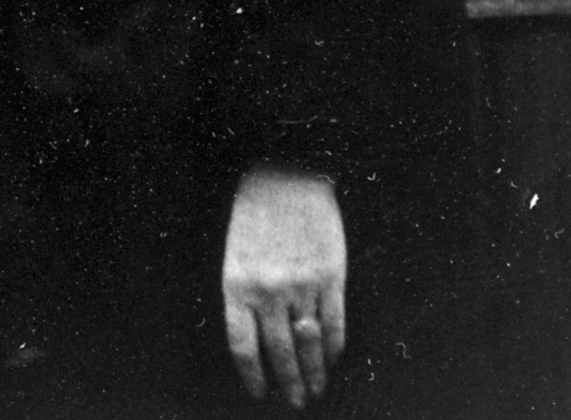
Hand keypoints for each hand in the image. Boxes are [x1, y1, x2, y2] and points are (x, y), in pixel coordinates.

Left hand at [222, 164, 347, 406]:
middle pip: (278, 352)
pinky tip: (333, 359)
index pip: (243, 344)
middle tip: (295, 402)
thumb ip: (244, 293)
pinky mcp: (331, 277)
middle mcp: (268, 290)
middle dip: (288, 382)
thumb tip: (257, 336)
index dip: (252, 374)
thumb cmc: (255, 212)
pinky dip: (335, 347)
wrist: (286, 172)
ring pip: (309, 343)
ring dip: (314, 372)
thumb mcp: (235, 252)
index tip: (259, 392)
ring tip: (315, 390)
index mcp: (236, 283)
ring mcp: (302, 285)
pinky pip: (335, 323)